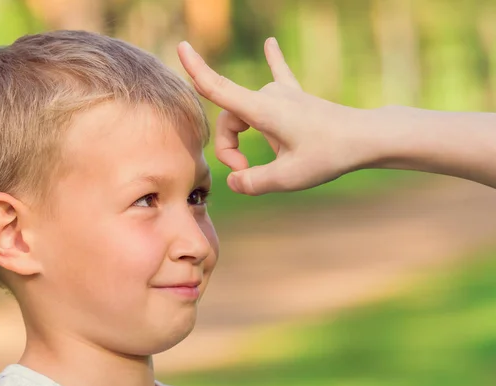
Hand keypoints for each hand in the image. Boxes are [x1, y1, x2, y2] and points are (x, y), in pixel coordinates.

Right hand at [177, 38, 368, 194]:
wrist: (365, 138)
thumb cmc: (328, 156)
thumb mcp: (287, 178)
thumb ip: (253, 182)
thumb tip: (233, 182)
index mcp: (263, 110)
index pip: (220, 89)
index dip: (197, 70)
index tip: (181, 48)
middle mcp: (268, 95)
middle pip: (229, 121)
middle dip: (230, 149)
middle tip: (247, 175)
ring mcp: (283, 93)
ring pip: (245, 114)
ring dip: (245, 138)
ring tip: (266, 162)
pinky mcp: (296, 97)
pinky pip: (279, 75)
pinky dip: (272, 62)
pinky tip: (271, 42)